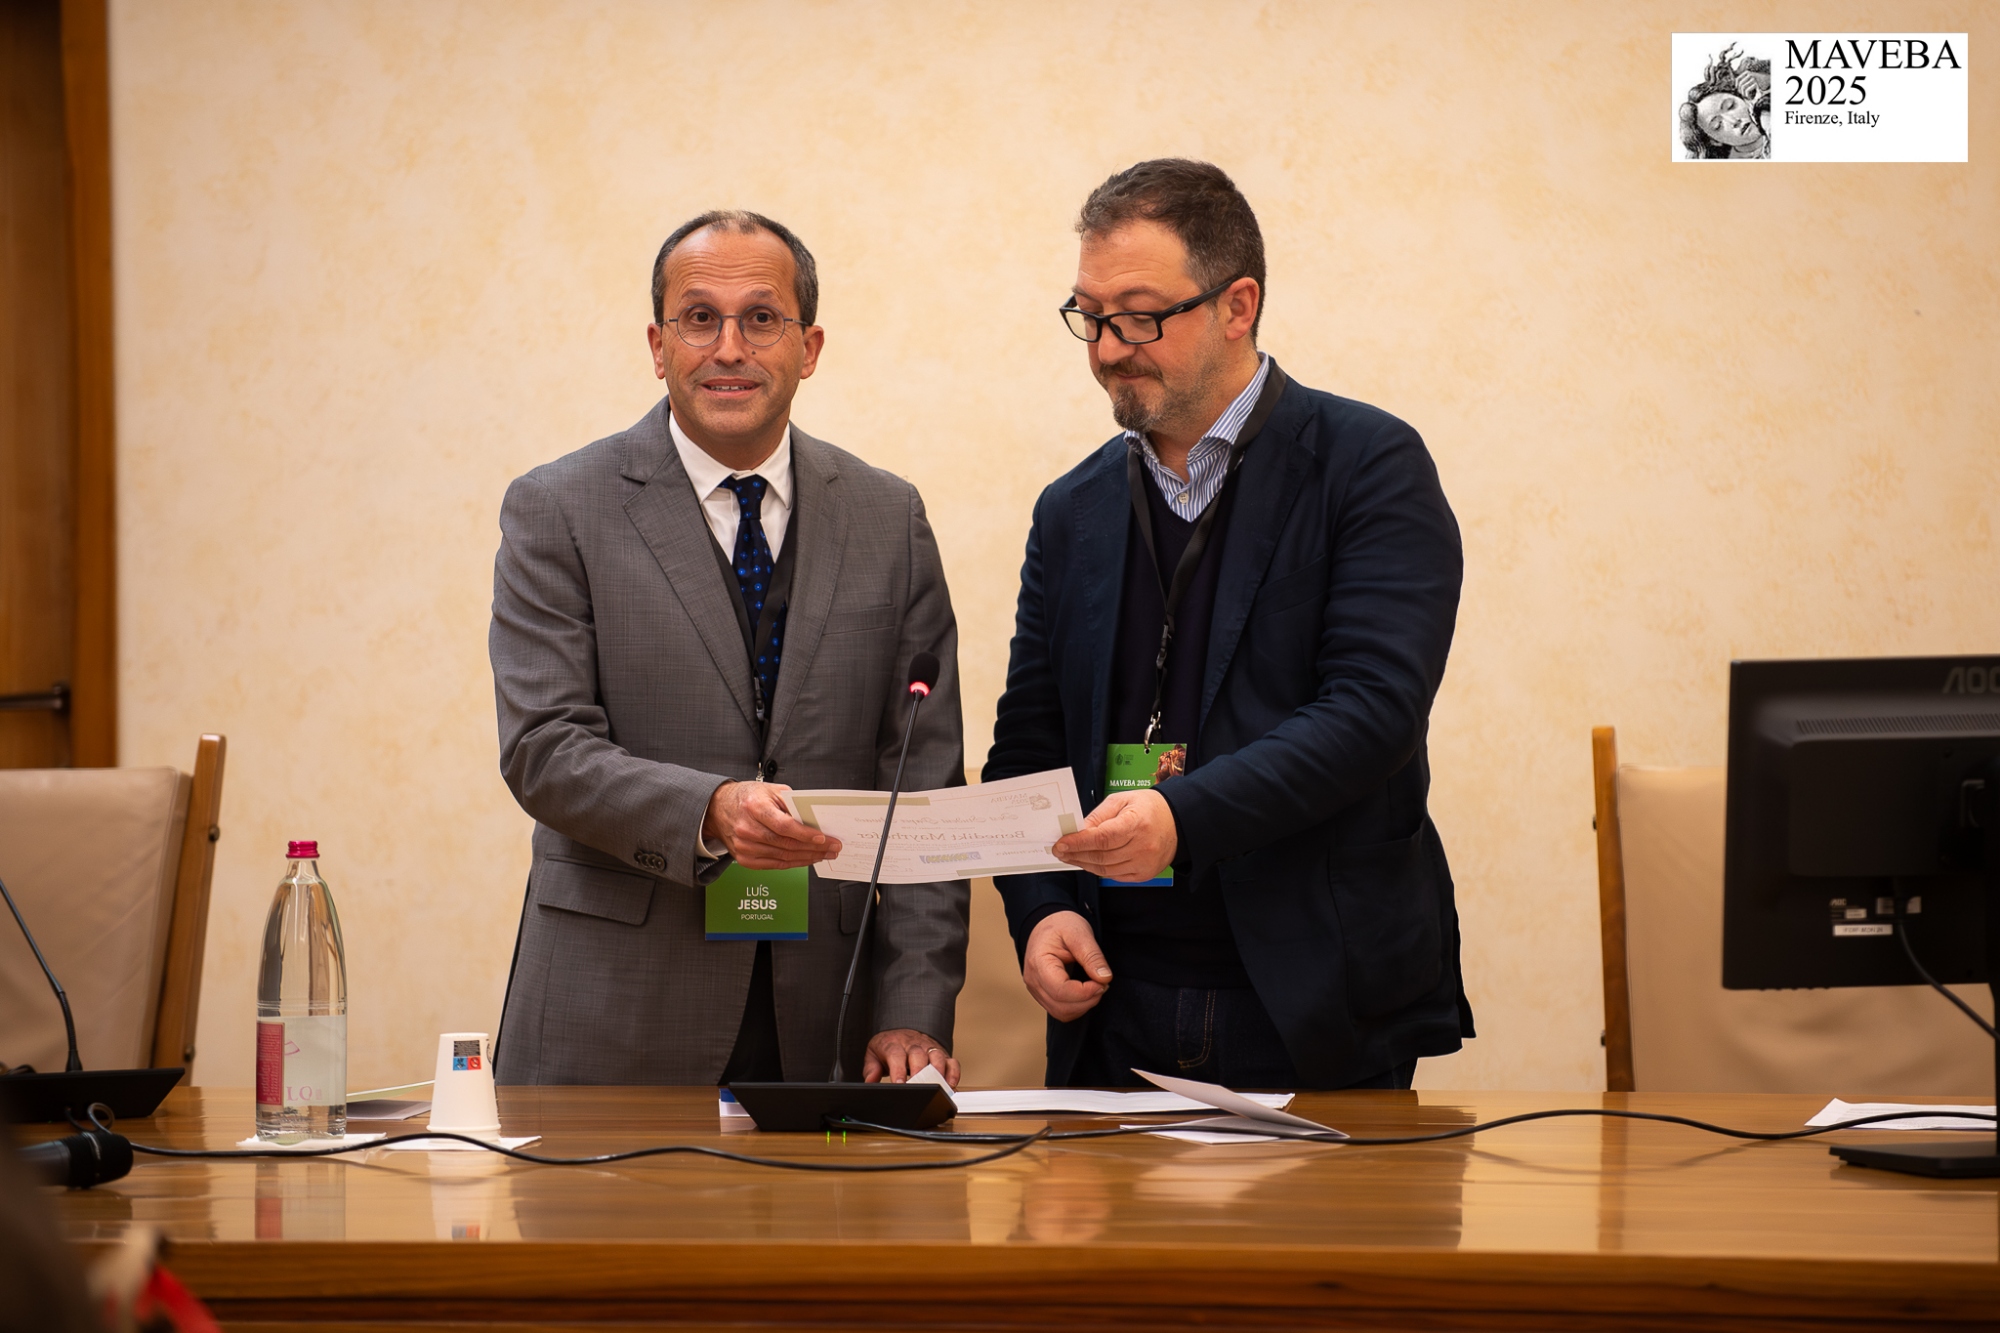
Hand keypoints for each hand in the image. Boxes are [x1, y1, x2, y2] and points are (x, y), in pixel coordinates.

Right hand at [702, 781, 841, 869]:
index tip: (823, 838)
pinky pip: (775, 865)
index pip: (784, 825)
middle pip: (786, 844)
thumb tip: (814, 818)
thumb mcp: (770, 790)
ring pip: (783, 857)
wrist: (719, 809)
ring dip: (808, 857)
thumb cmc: (748, 797)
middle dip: (814, 848)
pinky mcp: (745, 859)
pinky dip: (794, 863)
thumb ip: (792, 802)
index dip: (805, 834)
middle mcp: (747, 829)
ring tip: (825, 854)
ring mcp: (744, 847)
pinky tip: (807, 859)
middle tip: (833, 847)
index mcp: (754, 807)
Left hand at [864, 1029, 958, 1086]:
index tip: (900, 1084)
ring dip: (938, 1072)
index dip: (898, 1070)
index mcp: (894, 1044)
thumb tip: (870, 1082)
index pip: (896, 1054)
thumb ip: (871, 1069)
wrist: (901, 1031)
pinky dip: (953, 1073)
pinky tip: (951, 1085)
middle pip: (918, 1055)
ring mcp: (929, 1049)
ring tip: (937, 1087)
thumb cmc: (889, 1047)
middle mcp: (913, 1045)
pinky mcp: (942, 1054)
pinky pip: (951, 1061)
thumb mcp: (874, 1055)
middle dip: (919, 1072)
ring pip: (936, 1057)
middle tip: (919, 1087)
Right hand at [1022, 910, 1112, 1022]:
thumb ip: (1092, 956)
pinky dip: (1077, 1006)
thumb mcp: (1079, 933)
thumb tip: (1105, 978)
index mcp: (1039, 963)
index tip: (1102, 983)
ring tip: (1095, 986)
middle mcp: (1033, 981)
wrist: (1046, 924)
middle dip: (1087, 1000)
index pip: (1060, 991)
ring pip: (1061, 1013)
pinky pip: (1060, 1011)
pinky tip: (1086, 992)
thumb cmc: (1060, 925)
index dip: (1085, 993)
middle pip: (1061, 1007)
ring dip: (1083, 1005)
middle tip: (1102, 983)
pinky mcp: (1043, 995)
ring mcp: (1036, 990)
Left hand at [1052, 788, 1177, 882]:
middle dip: (1076, 854)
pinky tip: (1088, 862)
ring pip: (1105, 869)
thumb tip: (1078, 830)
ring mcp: (1144, 863)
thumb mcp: (1122, 800)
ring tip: (1069, 856)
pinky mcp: (1144, 874)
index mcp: (1137, 823)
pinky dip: (1098, 870)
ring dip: (1083, 864)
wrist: (1177, 822)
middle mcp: (1142, 846)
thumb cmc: (1148, 808)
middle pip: (1101, 855)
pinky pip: (1114, 875)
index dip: (1079, 842)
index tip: (1061, 843)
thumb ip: (1099, 815)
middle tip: (1059, 851)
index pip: (1102, 837)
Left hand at [1735, 70, 1764, 98]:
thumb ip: (1744, 80)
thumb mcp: (1751, 78)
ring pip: (1743, 87)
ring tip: (1746, 95)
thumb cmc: (1759, 81)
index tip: (1738, 89)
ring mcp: (1753, 78)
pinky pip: (1747, 90)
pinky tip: (1749, 96)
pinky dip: (1747, 95)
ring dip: (1743, 93)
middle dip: (1740, 91)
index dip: (1736, 85)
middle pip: (1740, 84)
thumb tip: (1736, 88)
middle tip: (1743, 94)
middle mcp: (1750, 74)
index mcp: (1747, 72)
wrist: (1769, 81)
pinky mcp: (1756, 83)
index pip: (1737, 79)